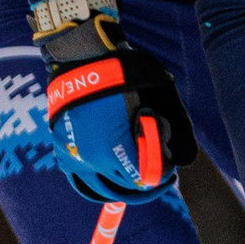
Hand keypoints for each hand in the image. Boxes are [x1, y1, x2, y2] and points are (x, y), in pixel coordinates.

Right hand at [35, 0, 192, 203]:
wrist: (82, 55)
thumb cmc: (124, 74)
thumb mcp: (157, 98)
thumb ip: (171, 130)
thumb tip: (184, 159)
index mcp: (116, 147)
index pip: (145, 179)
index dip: (160, 173)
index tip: (168, 167)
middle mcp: (92, 158)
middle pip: (124, 186)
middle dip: (142, 175)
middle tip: (152, 163)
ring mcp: (73, 155)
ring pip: (101, 188)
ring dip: (119, 182)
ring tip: (131, 167)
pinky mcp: (61, 149)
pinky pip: (80, 179)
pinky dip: (96, 179)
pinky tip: (108, 171)